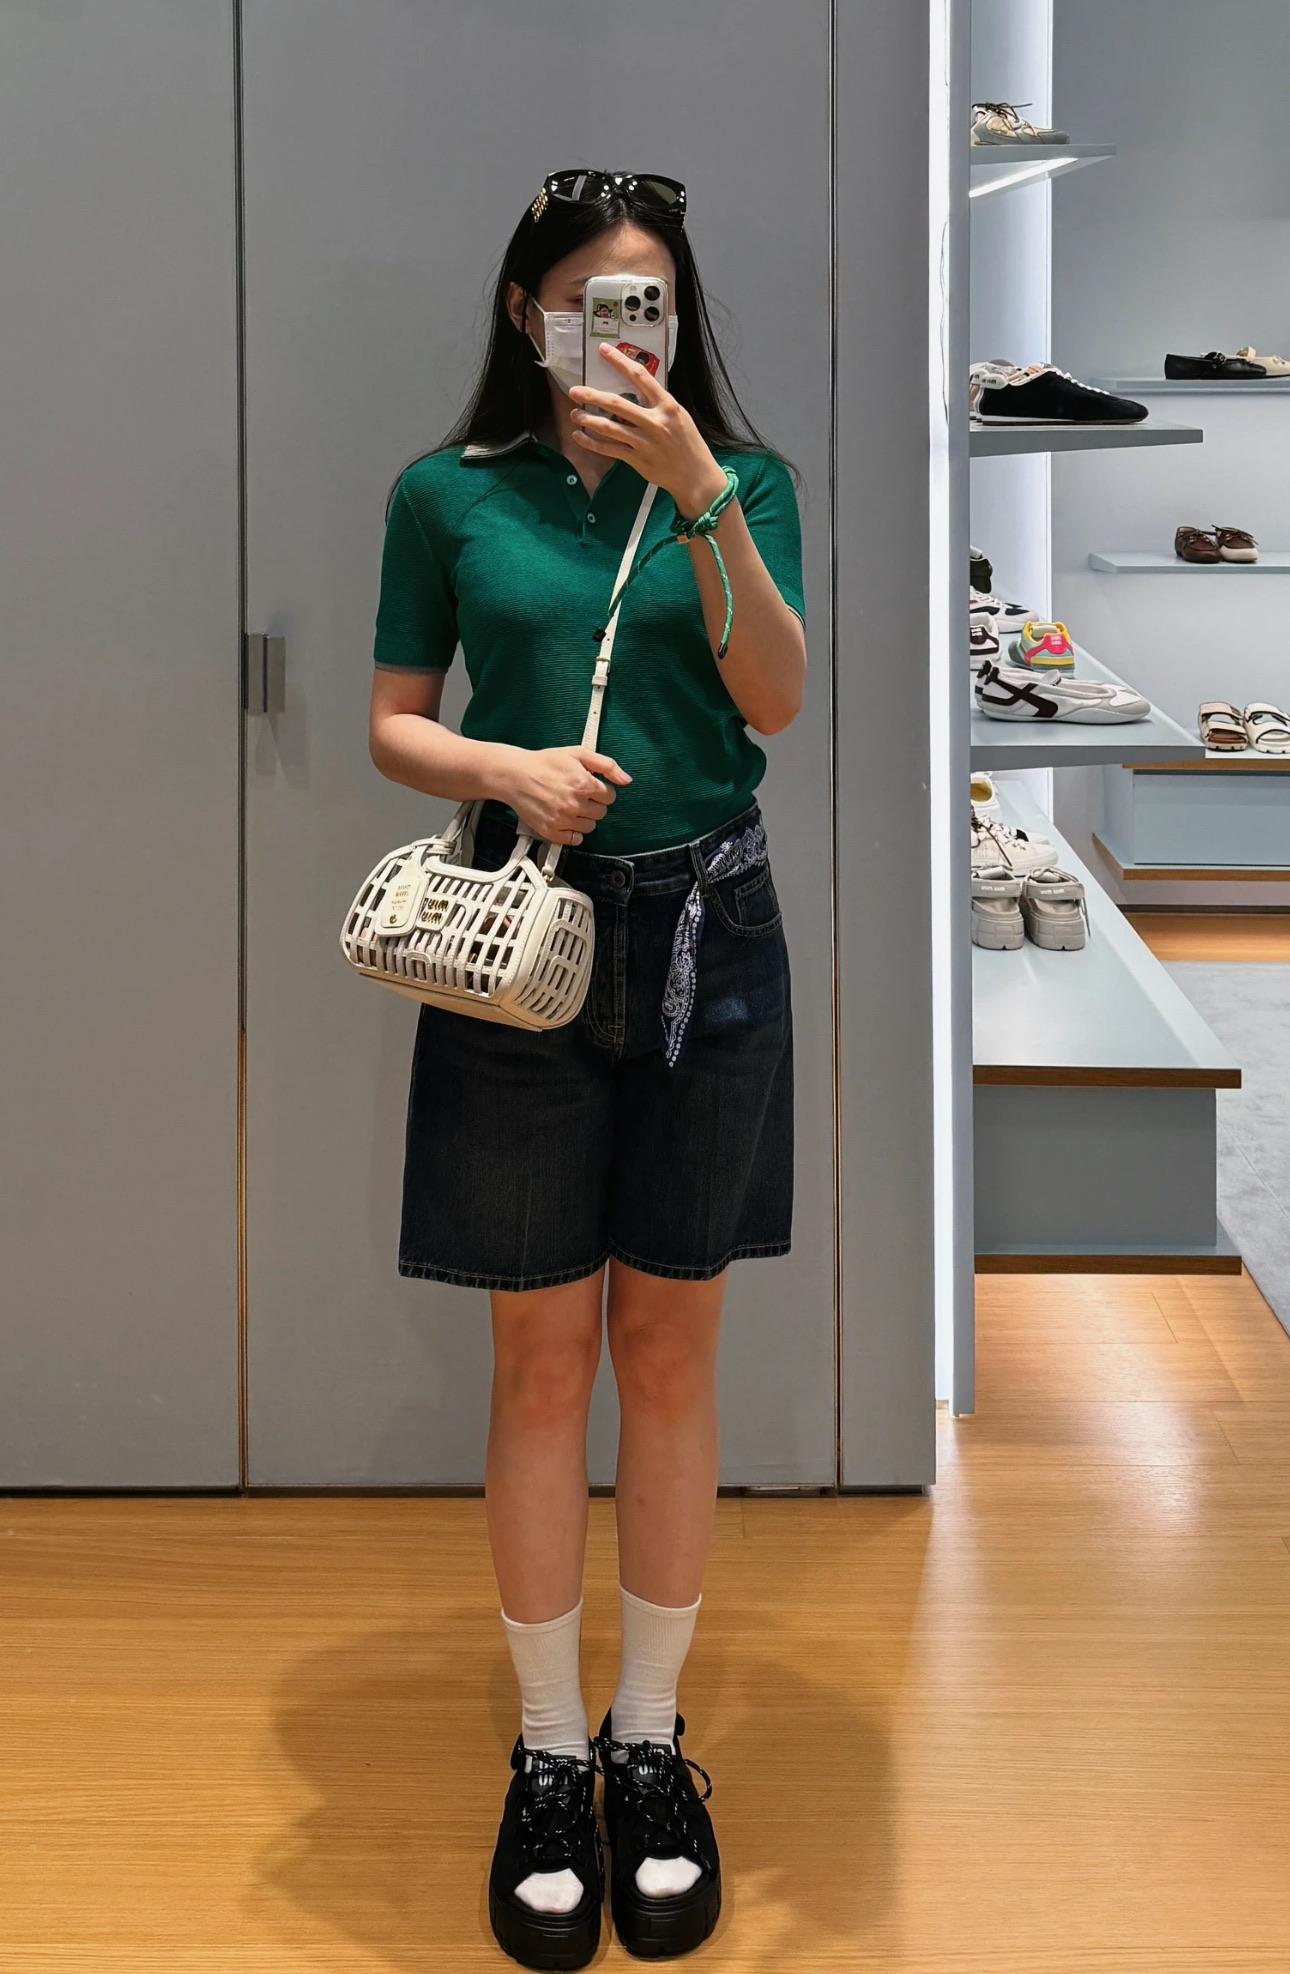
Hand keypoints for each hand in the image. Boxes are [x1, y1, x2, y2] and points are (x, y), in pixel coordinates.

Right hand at [499, 743, 630, 844]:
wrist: (515, 775)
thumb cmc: (545, 763)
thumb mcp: (578, 753)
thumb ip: (606, 765)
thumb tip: (626, 780)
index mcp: (584, 784)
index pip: (610, 797)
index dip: (601, 790)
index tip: (589, 786)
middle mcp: (575, 804)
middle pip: (601, 813)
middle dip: (593, 804)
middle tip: (577, 794)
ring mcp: (563, 820)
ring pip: (590, 827)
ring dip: (584, 818)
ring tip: (570, 805)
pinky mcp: (551, 832)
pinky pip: (574, 840)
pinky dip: (572, 832)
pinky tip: (564, 818)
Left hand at [569, 345, 729, 517]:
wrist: (695, 476)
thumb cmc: (688, 444)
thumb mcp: (679, 416)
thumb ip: (657, 404)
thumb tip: (635, 392)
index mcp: (666, 405)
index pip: (640, 376)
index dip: (619, 361)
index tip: (604, 351)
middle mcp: (654, 421)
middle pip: (616, 404)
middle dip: (592, 396)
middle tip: (575, 391)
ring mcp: (644, 441)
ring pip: (608, 427)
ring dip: (588, 420)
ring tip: (575, 414)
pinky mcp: (637, 459)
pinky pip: (609, 449)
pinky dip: (592, 443)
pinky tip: (580, 436)